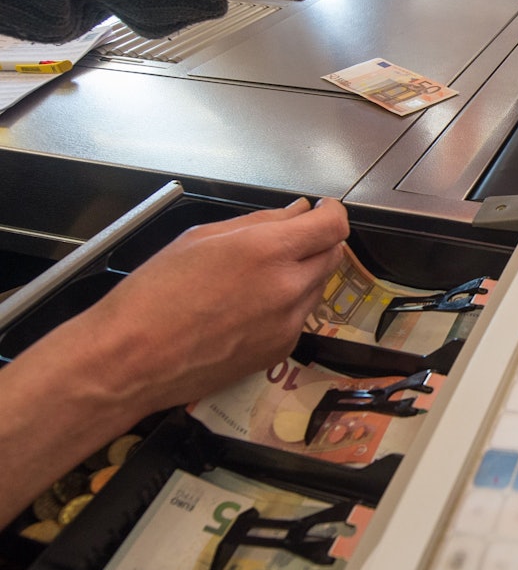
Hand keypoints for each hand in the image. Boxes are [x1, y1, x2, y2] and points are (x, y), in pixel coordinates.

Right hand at [73, 197, 349, 413]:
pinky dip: (287, 306)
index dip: (330, 212)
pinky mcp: (281, 351)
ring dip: (302, 274)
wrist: (131, 360)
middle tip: (285, 241)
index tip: (319, 209)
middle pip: (332, 255)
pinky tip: (248, 309)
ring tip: (255, 278)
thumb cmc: (154, 292)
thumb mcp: (201, 237)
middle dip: (316, 242)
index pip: (333, 225)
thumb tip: (299, 211)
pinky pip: (300, 318)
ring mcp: (289, 324)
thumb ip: (261, 221)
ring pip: (318, 287)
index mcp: (268, 251)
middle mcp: (289, 288)